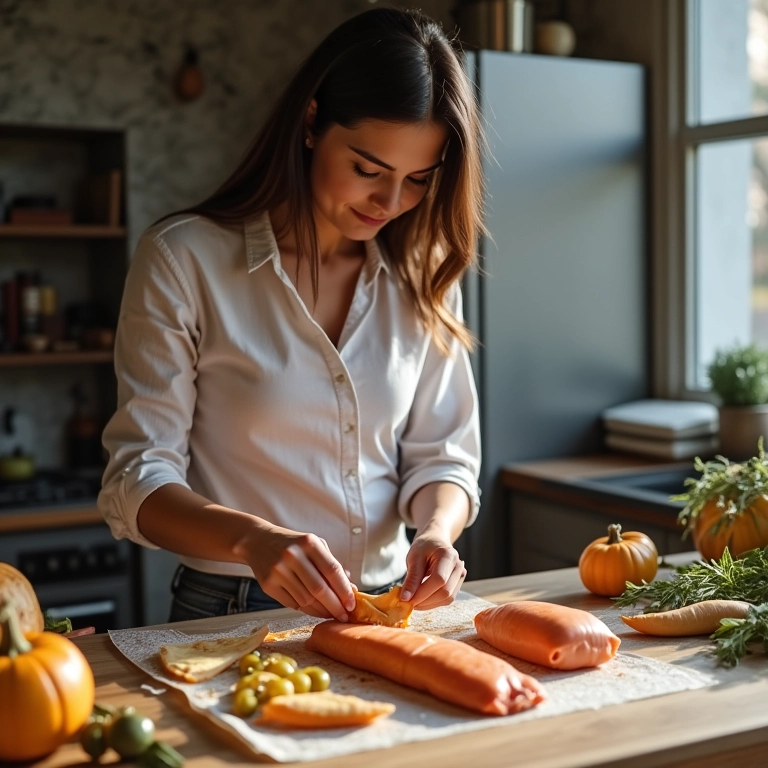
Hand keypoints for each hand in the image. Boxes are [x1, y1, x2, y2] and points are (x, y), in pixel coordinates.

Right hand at [238, 523, 355, 620]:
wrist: (257, 541)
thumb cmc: (292, 545)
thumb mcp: (313, 546)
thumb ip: (331, 565)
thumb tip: (351, 589)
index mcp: (309, 542)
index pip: (332, 570)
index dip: (344, 590)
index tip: (352, 605)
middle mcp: (293, 555)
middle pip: (320, 589)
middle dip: (335, 606)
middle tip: (344, 616)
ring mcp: (278, 570)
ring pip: (306, 600)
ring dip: (321, 610)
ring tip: (329, 612)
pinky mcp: (268, 584)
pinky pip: (292, 604)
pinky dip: (306, 610)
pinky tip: (313, 610)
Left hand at [400, 527, 466, 609]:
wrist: (435, 541)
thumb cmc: (424, 547)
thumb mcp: (414, 557)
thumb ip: (412, 578)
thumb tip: (406, 598)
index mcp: (448, 555)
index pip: (439, 579)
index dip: (423, 592)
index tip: (407, 599)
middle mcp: (458, 567)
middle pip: (445, 592)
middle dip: (425, 601)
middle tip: (408, 602)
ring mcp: (460, 576)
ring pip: (447, 598)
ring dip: (429, 604)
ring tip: (414, 600)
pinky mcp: (457, 585)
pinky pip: (447, 599)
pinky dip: (433, 602)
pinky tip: (422, 599)